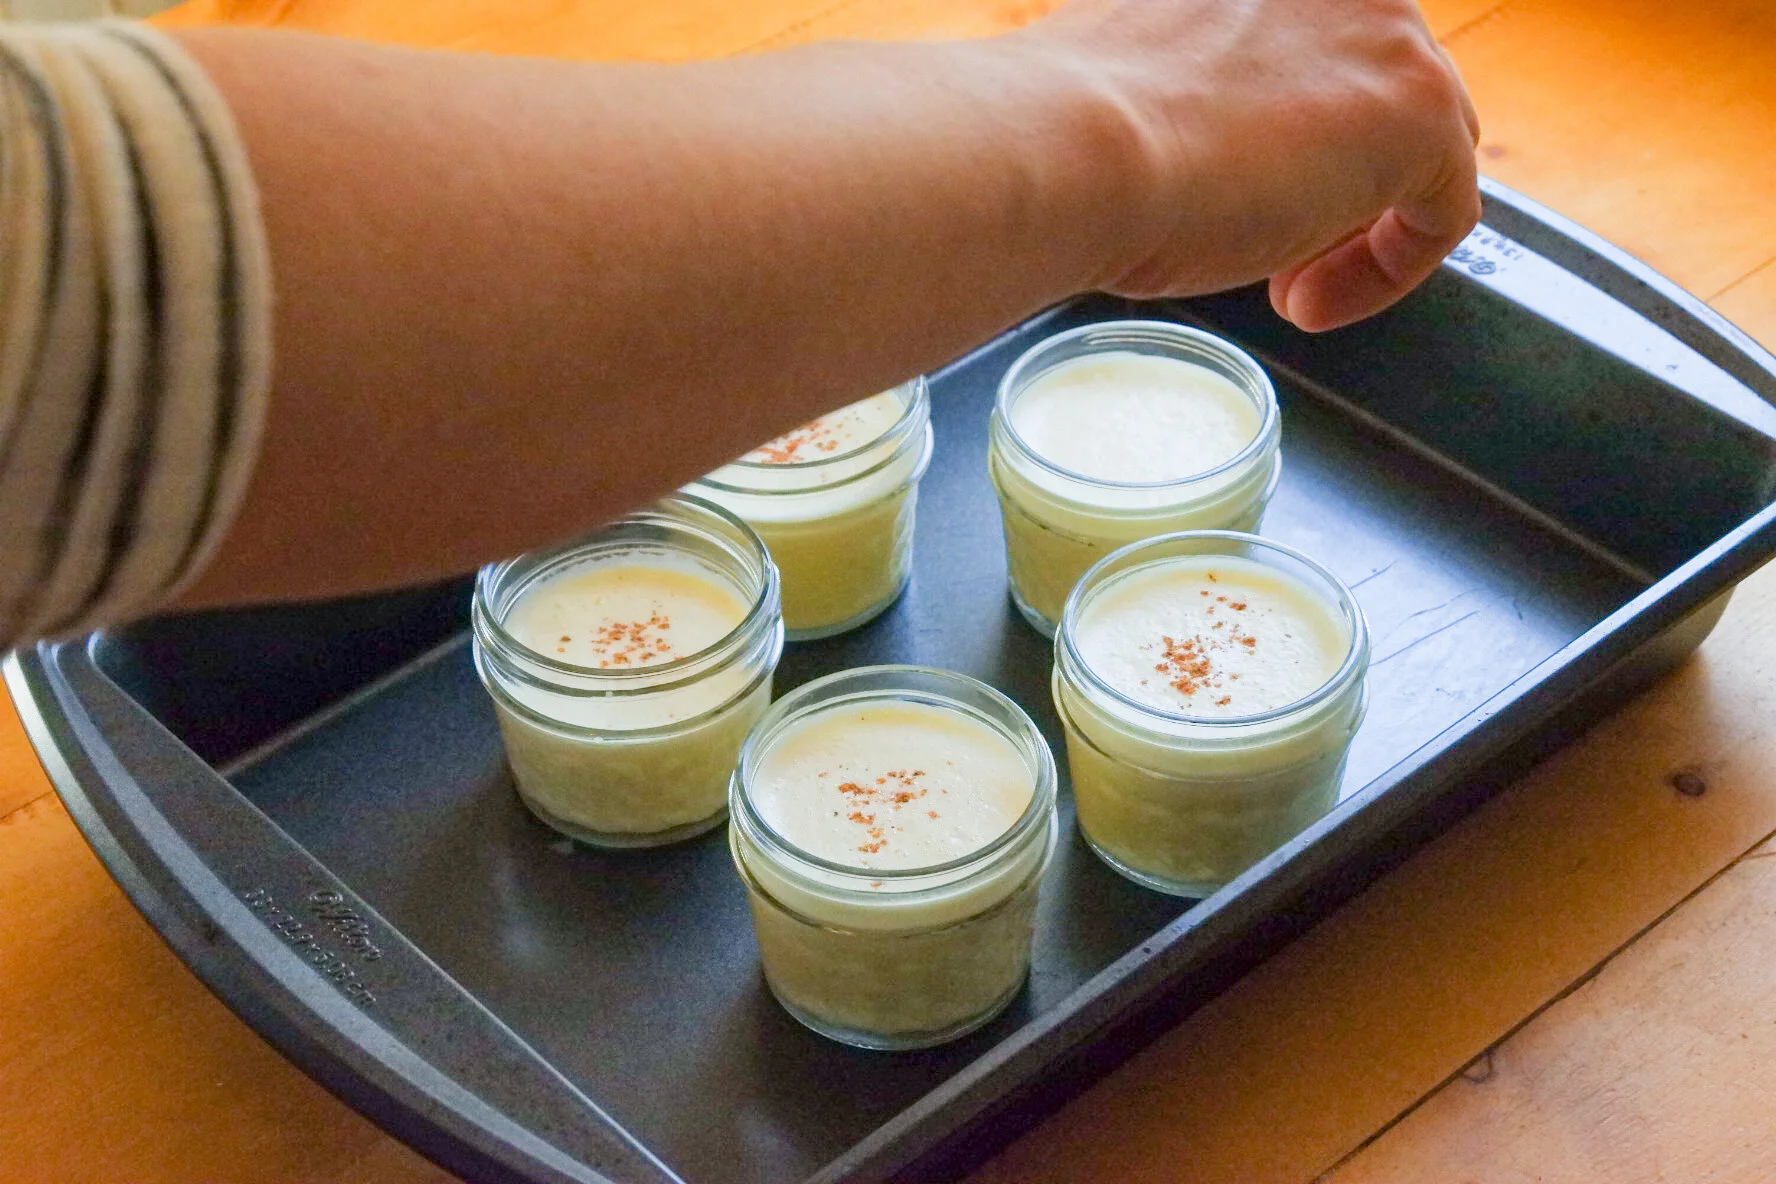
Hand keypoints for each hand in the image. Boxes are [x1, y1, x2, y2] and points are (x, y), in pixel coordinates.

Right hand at [1021, 0, 1480, 329]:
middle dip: (1336, 181)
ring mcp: (1390, 35)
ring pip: (1418, 152)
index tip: (1240, 190)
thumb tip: (1201, 136)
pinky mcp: (1420, 113)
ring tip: (1282, 286)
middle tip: (1266, 249)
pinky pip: (1443, 214)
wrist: (1065, 151)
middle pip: (1380, 96)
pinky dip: (1384, 273)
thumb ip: (1202, 90)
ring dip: (1355, 230)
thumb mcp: (1143, 86)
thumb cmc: (1069, 131)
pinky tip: (1305, 302)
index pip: (1324, 53)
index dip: (1294, 135)